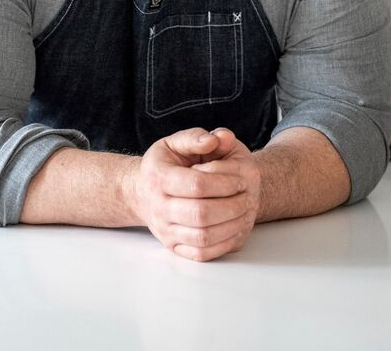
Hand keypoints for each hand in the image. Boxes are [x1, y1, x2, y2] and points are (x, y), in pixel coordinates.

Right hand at [127, 127, 259, 261]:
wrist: (142, 192)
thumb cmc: (165, 164)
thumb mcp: (175, 142)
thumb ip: (196, 137)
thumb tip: (216, 139)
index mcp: (159, 177)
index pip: (196, 184)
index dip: (224, 182)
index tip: (241, 180)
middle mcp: (159, 207)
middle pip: (201, 213)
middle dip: (232, 206)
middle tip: (248, 197)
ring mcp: (165, 230)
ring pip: (203, 237)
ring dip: (231, 226)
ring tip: (245, 212)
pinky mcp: (173, 246)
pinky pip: (201, 254)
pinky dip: (223, 244)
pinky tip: (235, 229)